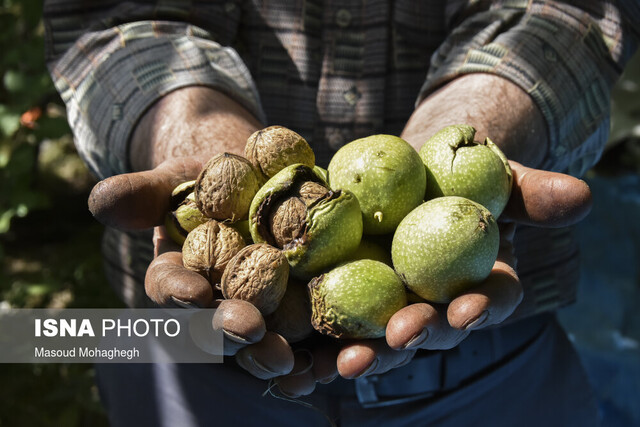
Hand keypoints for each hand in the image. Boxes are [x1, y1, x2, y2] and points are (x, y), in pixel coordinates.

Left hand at [271, 160, 591, 396]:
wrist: (403, 169)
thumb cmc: (456, 174)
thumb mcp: (494, 176)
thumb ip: (530, 193)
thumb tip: (582, 197)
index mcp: (475, 282)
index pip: (487, 301)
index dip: (481, 308)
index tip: (469, 308)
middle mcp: (434, 304)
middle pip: (429, 329)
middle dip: (417, 336)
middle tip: (402, 336)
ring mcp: (388, 305)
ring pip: (379, 337)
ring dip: (365, 353)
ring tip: (345, 363)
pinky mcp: (344, 298)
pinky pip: (332, 325)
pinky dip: (317, 344)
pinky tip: (299, 358)